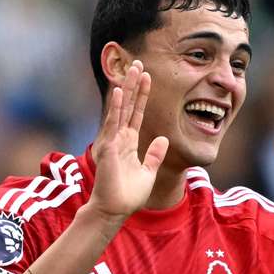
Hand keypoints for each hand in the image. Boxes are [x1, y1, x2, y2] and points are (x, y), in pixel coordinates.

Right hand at [88, 60, 168, 221]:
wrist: (115, 210)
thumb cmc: (128, 194)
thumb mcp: (148, 172)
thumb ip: (154, 155)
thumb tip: (164, 139)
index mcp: (128, 143)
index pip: (136, 113)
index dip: (141, 95)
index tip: (147, 78)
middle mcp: (119, 138)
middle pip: (128, 106)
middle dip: (133, 85)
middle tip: (138, 63)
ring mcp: (113, 141)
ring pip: (121, 109)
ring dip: (126, 89)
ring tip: (131, 69)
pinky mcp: (109, 148)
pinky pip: (113, 124)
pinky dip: (115, 108)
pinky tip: (118, 92)